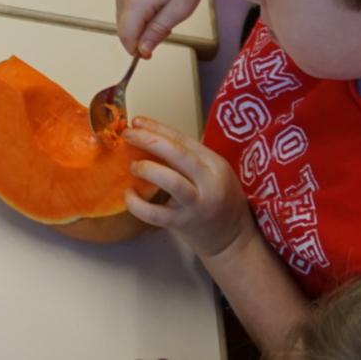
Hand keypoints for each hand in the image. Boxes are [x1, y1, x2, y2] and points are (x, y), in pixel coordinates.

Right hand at [114, 0, 225, 56]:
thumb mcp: (178, 11)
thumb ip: (156, 32)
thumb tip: (141, 51)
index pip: (125, 35)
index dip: (136, 49)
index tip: (152, 54)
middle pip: (123, 26)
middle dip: (141, 36)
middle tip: (167, 29)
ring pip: (125, 16)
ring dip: (141, 24)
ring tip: (165, 14)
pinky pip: (127, 5)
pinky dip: (140, 12)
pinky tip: (159, 3)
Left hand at [123, 117, 256, 261]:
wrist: (232, 240)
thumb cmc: (220, 199)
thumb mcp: (214, 172)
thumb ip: (189, 156)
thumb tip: (149, 135)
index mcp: (216, 165)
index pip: (184, 140)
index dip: (157, 128)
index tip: (136, 120)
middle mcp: (209, 183)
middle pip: (179, 155)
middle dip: (150, 140)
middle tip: (128, 134)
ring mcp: (196, 205)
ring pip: (171, 182)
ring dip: (147, 169)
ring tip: (132, 165)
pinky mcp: (182, 223)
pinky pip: (155, 214)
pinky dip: (137, 204)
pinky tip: (129, 194)